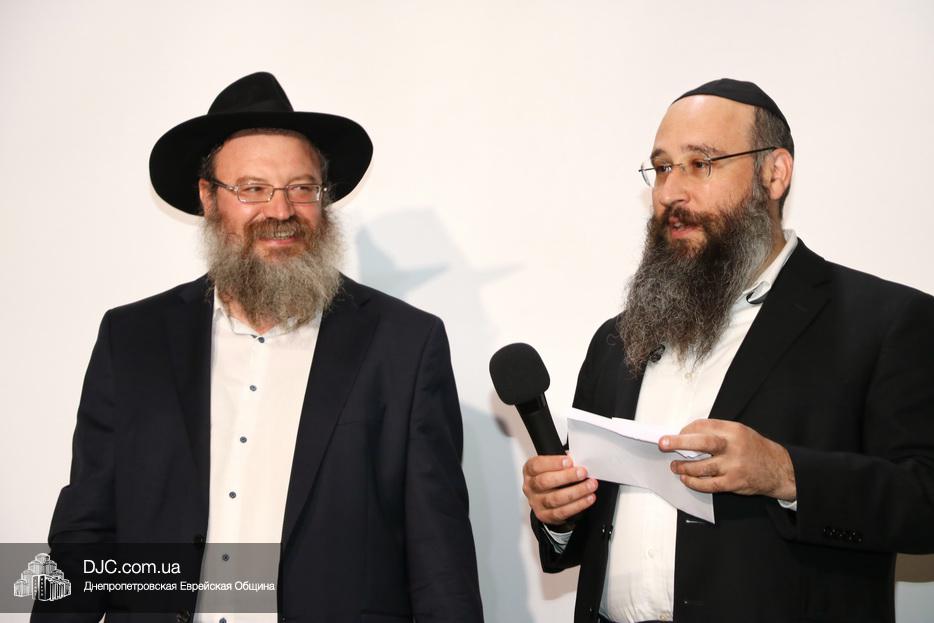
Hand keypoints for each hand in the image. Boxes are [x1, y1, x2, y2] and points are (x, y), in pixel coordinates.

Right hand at [522, 454, 597, 527]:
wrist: (546, 499)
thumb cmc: (551, 479)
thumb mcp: (552, 467)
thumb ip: (562, 463)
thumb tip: (577, 461)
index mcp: (530, 471)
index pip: (537, 465)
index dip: (553, 463)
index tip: (569, 461)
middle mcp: (530, 487)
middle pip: (545, 482)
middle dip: (567, 477)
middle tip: (583, 473)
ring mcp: (536, 502)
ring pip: (555, 498)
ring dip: (576, 491)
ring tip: (590, 486)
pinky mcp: (545, 516)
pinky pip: (562, 512)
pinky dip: (577, 505)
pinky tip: (588, 499)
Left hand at [661, 419, 795, 500]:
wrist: (779, 469)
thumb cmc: (755, 449)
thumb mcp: (739, 432)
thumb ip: (716, 432)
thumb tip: (687, 435)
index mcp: (733, 430)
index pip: (703, 425)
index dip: (686, 430)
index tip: (677, 434)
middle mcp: (733, 446)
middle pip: (702, 442)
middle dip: (679, 442)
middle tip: (664, 443)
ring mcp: (734, 465)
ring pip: (702, 466)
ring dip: (684, 467)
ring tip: (675, 467)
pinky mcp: (734, 482)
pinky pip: (709, 484)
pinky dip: (694, 483)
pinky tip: (687, 480)